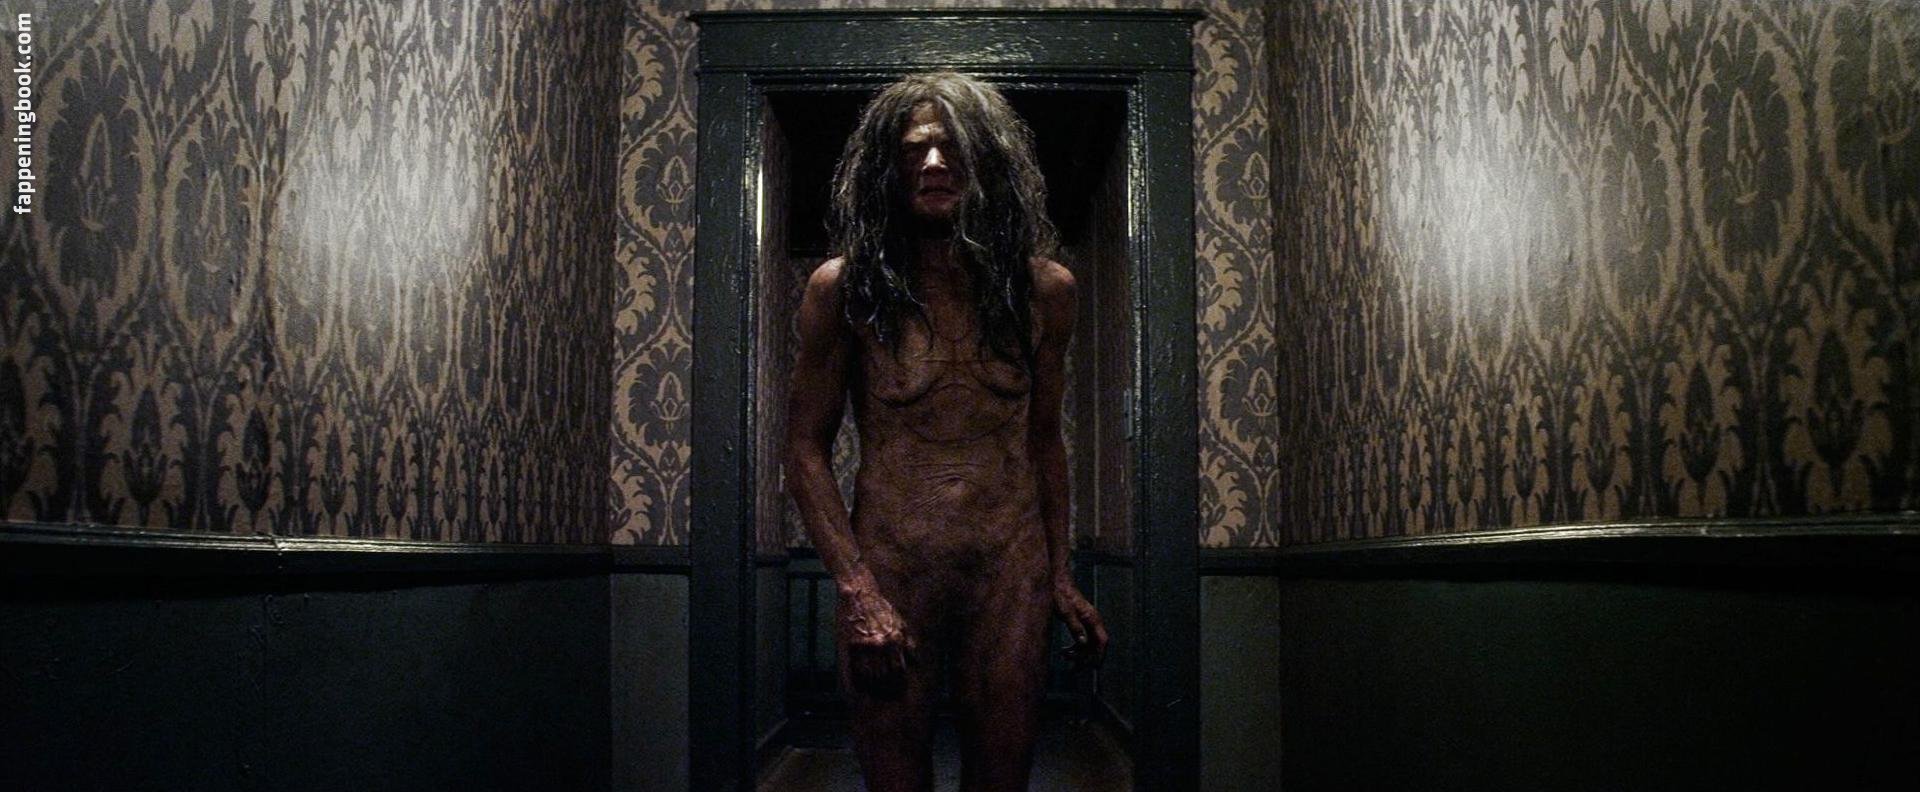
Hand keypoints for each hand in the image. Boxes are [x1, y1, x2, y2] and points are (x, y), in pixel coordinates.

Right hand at [837, 577, 915, 695]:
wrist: (861, 595)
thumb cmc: (882, 609)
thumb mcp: (901, 623)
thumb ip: (908, 643)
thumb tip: (915, 661)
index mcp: (896, 639)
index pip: (899, 669)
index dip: (898, 682)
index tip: (896, 690)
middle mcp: (883, 643)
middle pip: (885, 674)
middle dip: (885, 687)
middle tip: (883, 695)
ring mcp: (867, 644)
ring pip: (870, 674)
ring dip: (871, 686)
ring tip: (871, 692)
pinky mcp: (853, 644)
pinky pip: (855, 667)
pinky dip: (857, 678)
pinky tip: (858, 684)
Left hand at [1052, 578, 1108, 667]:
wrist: (1056, 580)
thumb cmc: (1059, 593)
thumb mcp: (1064, 611)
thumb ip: (1075, 626)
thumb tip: (1083, 642)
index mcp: (1091, 617)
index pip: (1102, 640)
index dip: (1100, 655)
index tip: (1093, 667)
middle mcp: (1092, 620)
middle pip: (1096, 645)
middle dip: (1087, 658)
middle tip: (1073, 668)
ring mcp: (1087, 621)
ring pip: (1089, 643)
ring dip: (1080, 653)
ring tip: (1065, 657)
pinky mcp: (1081, 621)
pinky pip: (1083, 639)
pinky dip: (1076, 647)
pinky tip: (1065, 651)